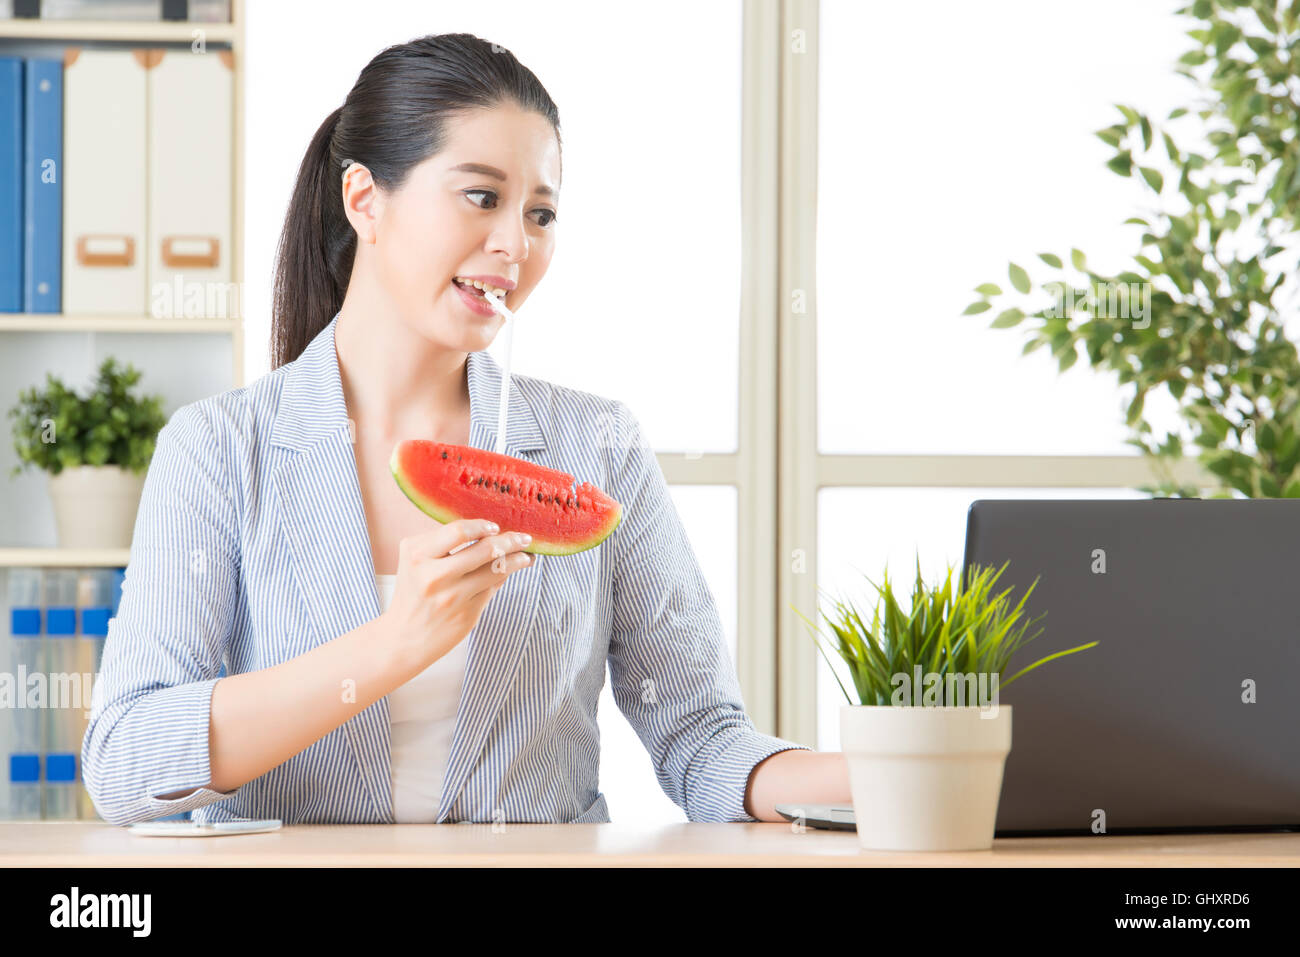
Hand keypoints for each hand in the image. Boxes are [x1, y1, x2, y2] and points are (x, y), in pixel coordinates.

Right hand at [381, 518, 533, 673]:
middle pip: (485, 549)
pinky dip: (504, 576)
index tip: (495, 527)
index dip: (482, 526)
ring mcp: (452, 596)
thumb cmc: (413, 594)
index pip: (459, 531)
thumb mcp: (416, 562)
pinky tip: (511, 572)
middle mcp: (433, 575)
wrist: (404, 638)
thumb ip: (444, 545)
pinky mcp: (467, 613)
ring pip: (496, 569)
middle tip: (524, 538)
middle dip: (511, 540)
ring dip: (518, 559)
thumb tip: (488, 532)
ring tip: (527, 556)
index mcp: (417, 555)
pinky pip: (493, 587)